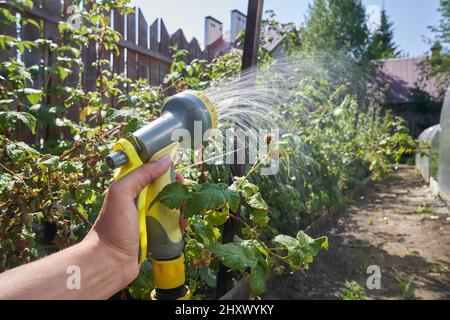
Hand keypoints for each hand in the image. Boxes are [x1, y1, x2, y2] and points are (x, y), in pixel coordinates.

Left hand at [84, 155, 180, 285]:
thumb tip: (164, 160)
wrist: (110, 263)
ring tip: (185, 208)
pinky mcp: (154, 234)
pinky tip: (183, 224)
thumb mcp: (122, 194)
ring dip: (179, 205)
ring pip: (169, 206)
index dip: (162, 168)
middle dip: (175, 187)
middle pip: (162, 188)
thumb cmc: (112, 228)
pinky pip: (170, 224)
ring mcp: (147, 218)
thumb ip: (141, 175)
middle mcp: (138, 202)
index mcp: (129, 189)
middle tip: (182, 190)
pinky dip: (178, 223)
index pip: (148, 171)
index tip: (174, 170)